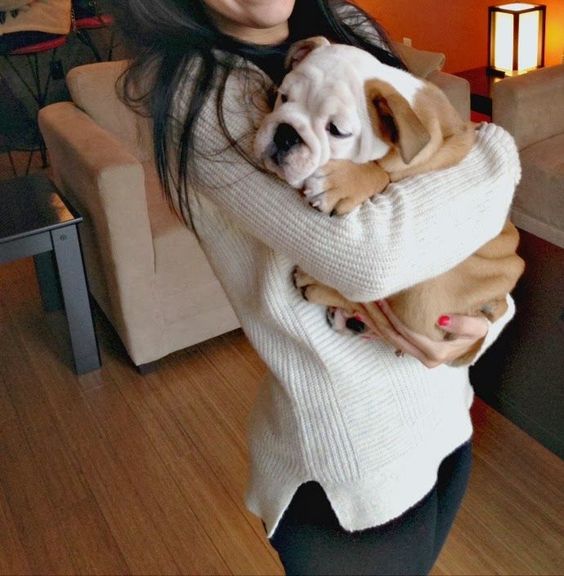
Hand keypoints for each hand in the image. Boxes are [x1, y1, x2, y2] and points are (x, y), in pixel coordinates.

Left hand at [359, 300, 488, 367]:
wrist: (476, 338)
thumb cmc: (476, 327)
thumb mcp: (478, 326)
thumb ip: (465, 325)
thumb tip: (442, 320)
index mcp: (438, 352)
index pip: (409, 332)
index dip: (394, 316)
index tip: (382, 298)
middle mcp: (426, 358)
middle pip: (394, 337)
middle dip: (379, 317)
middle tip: (367, 298)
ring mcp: (418, 357)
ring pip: (389, 339)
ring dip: (374, 321)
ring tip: (362, 304)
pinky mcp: (413, 352)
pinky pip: (391, 339)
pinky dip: (377, 326)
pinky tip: (365, 314)